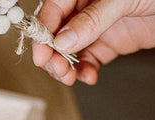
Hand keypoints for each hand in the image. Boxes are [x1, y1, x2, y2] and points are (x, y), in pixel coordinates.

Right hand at [31, 0, 154, 84]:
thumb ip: (92, 20)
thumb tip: (63, 41)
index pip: (52, 11)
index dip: (43, 33)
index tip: (42, 53)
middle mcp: (87, 7)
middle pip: (56, 34)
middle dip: (52, 55)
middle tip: (58, 69)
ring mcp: (98, 26)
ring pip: (69, 50)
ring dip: (65, 66)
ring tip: (71, 76)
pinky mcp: (111, 43)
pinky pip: (89, 60)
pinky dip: (85, 71)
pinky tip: (89, 76)